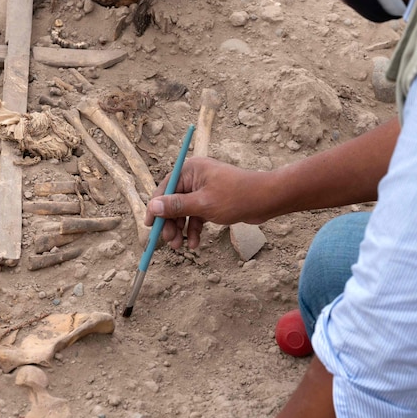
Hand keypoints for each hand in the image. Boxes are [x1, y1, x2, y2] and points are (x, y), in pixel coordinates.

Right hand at [143, 157, 264, 249]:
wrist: (266, 200)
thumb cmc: (236, 197)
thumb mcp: (203, 204)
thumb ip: (177, 206)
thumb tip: (153, 207)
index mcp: (190, 170)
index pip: (164, 189)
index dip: (155, 208)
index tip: (150, 226)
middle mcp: (194, 177)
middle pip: (173, 201)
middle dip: (170, 223)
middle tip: (169, 242)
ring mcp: (203, 189)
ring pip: (184, 211)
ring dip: (181, 229)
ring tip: (180, 247)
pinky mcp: (211, 200)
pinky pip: (196, 215)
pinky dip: (194, 228)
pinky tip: (194, 243)